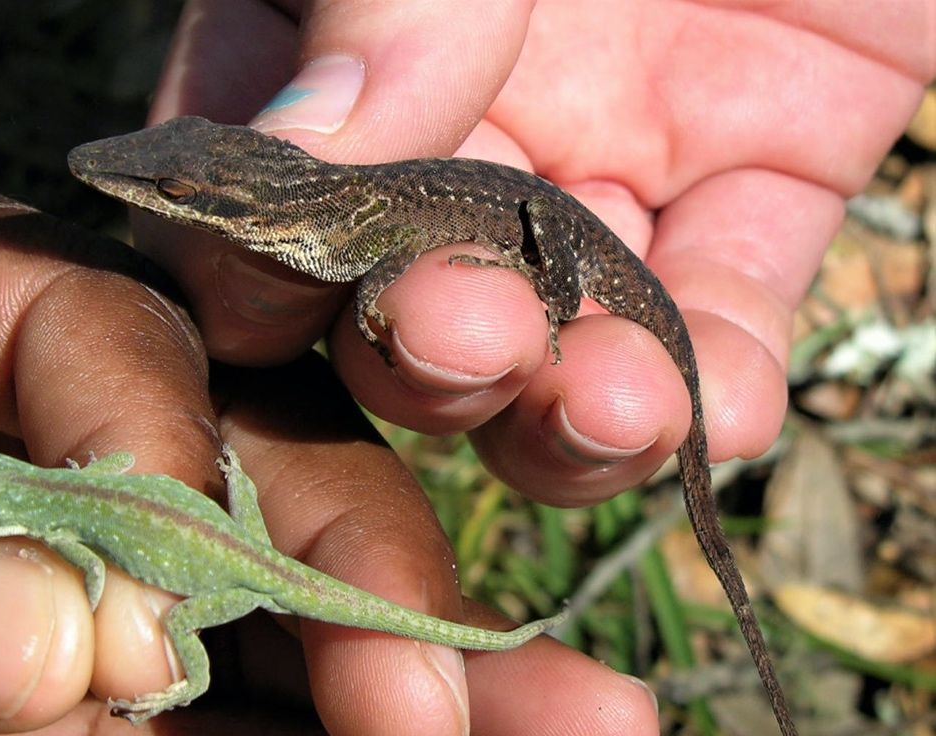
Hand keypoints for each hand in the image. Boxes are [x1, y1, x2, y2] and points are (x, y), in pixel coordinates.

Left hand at [0, 145, 656, 735]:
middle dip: (364, 582)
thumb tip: (54, 643)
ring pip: (254, 642)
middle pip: (238, 476)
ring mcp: (59, 603)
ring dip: (389, 709)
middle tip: (466, 690)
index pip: (93, 325)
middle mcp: (22, 439)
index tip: (186, 584)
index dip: (158, 442)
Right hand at [144, 0, 933, 502]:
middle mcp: (460, 139)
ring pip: (554, 366)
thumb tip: (302, 162)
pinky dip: (720, 390)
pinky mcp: (756, 190)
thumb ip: (380, 3)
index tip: (286, 304)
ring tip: (608, 404)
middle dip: (424, 358)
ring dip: (567, 419)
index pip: (258, 208)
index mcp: (343, 52)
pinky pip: (724, 324)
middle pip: (401, 320)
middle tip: (464, 334)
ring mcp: (605, 175)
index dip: (253, 282)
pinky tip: (715, 407)